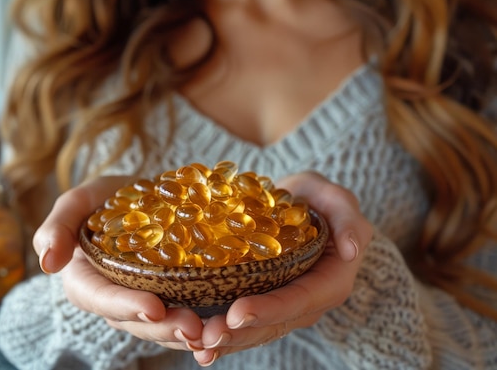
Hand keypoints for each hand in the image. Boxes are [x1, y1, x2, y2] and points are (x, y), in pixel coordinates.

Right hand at [32, 176, 204, 350]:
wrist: (144, 196)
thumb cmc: (107, 198)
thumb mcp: (81, 200)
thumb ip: (59, 225)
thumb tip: (48, 262)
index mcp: (87, 280)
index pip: (100, 298)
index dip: (125, 305)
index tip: (154, 306)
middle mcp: (114, 299)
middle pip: (135, 322)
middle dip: (164, 327)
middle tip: (194, 327)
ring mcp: (144, 302)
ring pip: (162, 328)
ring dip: (186, 334)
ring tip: (213, 333)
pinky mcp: (172, 299)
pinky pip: (183, 317)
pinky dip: (203, 324)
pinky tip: (224, 327)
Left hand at [193, 171, 372, 366]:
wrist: (301, 207)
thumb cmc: (320, 202)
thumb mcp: (337, 201)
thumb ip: (348, 219)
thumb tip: (352, 248)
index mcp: (329, 283)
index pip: (298, 301)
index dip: (268, 309)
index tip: (236, 313)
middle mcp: (306, 303)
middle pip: (271, 324)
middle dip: (238, 334)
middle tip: (204, 337)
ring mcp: (283, 307)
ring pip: (254, 331)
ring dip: (225, 341)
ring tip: (195, 343)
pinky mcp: (262, 303)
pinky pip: (242, 324)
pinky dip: (218, 334)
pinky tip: (192, 342)